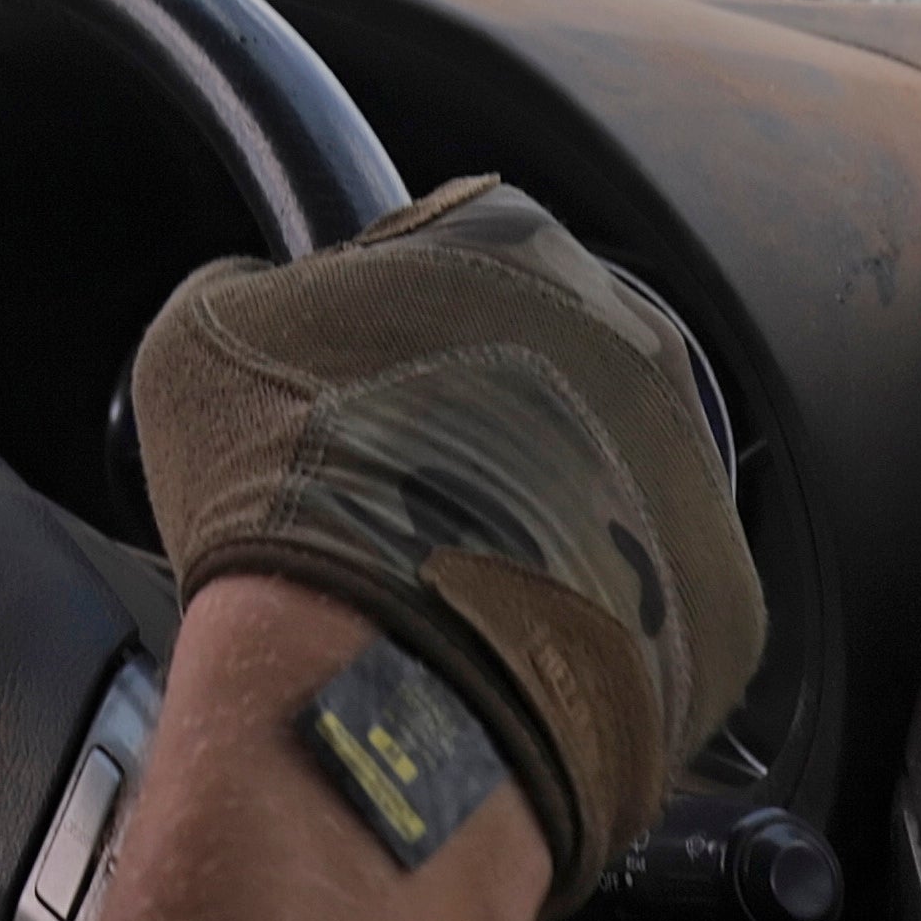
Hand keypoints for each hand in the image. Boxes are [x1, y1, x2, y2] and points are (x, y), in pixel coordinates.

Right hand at [124, 182, 761, 908]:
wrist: (374, 680)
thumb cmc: (290, 494)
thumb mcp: (199, 333)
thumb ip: (245, 285)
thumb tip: (259, 296)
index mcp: (510, 239)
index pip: (444, 245)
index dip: (373, 320)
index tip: (336, 387)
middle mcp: (630, 332)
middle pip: (541, 357)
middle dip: (472, 415)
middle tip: (387, 488)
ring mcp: (693, 467)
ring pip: (604, 472)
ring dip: (535, 508)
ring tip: (440, 579)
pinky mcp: (721, 599)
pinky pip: (649, 590)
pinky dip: (586, 612)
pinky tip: (503, 641)